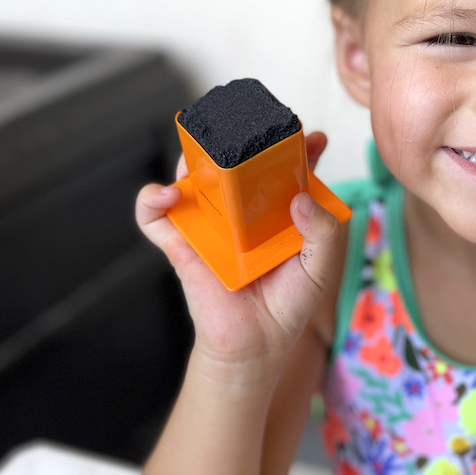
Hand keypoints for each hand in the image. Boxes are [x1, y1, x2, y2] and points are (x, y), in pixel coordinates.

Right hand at [135, 131, 344, 379]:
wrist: (255, 345)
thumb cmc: (287, 304)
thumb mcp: (320, 267)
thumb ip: (324, 231)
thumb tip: (301, 196)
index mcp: (277, 211)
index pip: (285, 170)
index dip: (298, 148)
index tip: (314, 139)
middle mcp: (241, 210)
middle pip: (235, 162)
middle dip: (240, 138)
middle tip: (252, 129)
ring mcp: (209, 223)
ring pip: (193, 176)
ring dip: (194, 156)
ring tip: (207, 151)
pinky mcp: (181, 242)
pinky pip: (154, 215)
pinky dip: (151, 200)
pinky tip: (170, 194)